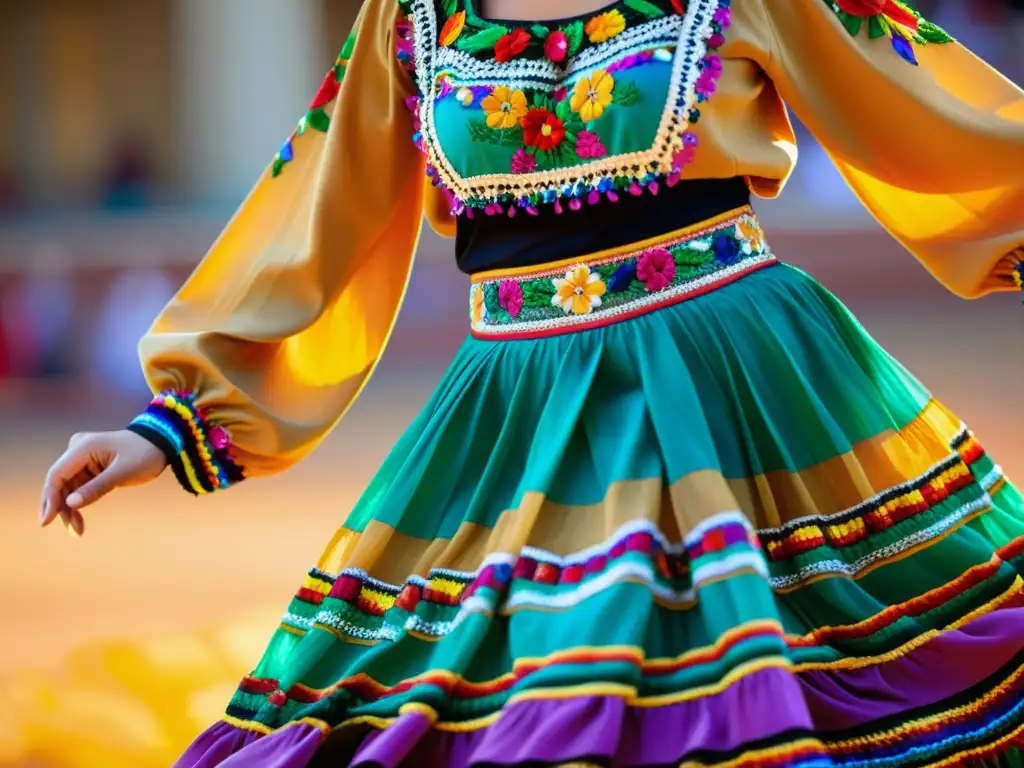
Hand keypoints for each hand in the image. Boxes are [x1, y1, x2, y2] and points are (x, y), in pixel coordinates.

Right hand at [40, 430, 167, 535]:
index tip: (47, 522)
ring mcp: (82, 458)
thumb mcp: (123, 472)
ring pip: (67, 488)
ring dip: (69, 509)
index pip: (57, 475)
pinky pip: (78, 487)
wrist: (161, 443)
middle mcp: (78, 450)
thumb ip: (97, 488)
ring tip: (77, 530)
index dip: (50, 499)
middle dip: (60, 507)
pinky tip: (79, 521)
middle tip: (69, 530)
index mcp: (83, 447)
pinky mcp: (89, 466)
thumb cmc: (145, 454)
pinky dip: (79, 503)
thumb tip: (70, 504)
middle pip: (59, 482)